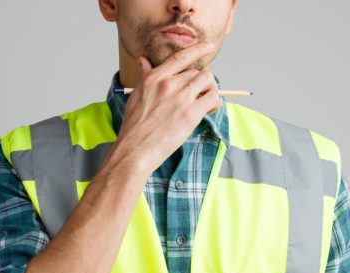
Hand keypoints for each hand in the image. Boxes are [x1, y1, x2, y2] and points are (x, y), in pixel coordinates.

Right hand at [112, 42, 221, 173]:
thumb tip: (144, 60)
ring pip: (207, 81)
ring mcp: (180, 97)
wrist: (135, 149)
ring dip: (210, 90)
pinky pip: (213, 98)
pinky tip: (209, 110)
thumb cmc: (134, 127)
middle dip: (201, 83)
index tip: (207, 46)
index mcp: (154, 78)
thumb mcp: (136, 95)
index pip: (180, 57)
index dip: (197, 50)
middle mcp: (168, 84)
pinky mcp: (190, 113)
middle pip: (196, 72)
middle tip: (198, 96)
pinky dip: (215, 102)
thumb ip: (145, 76)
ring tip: (205, 102)